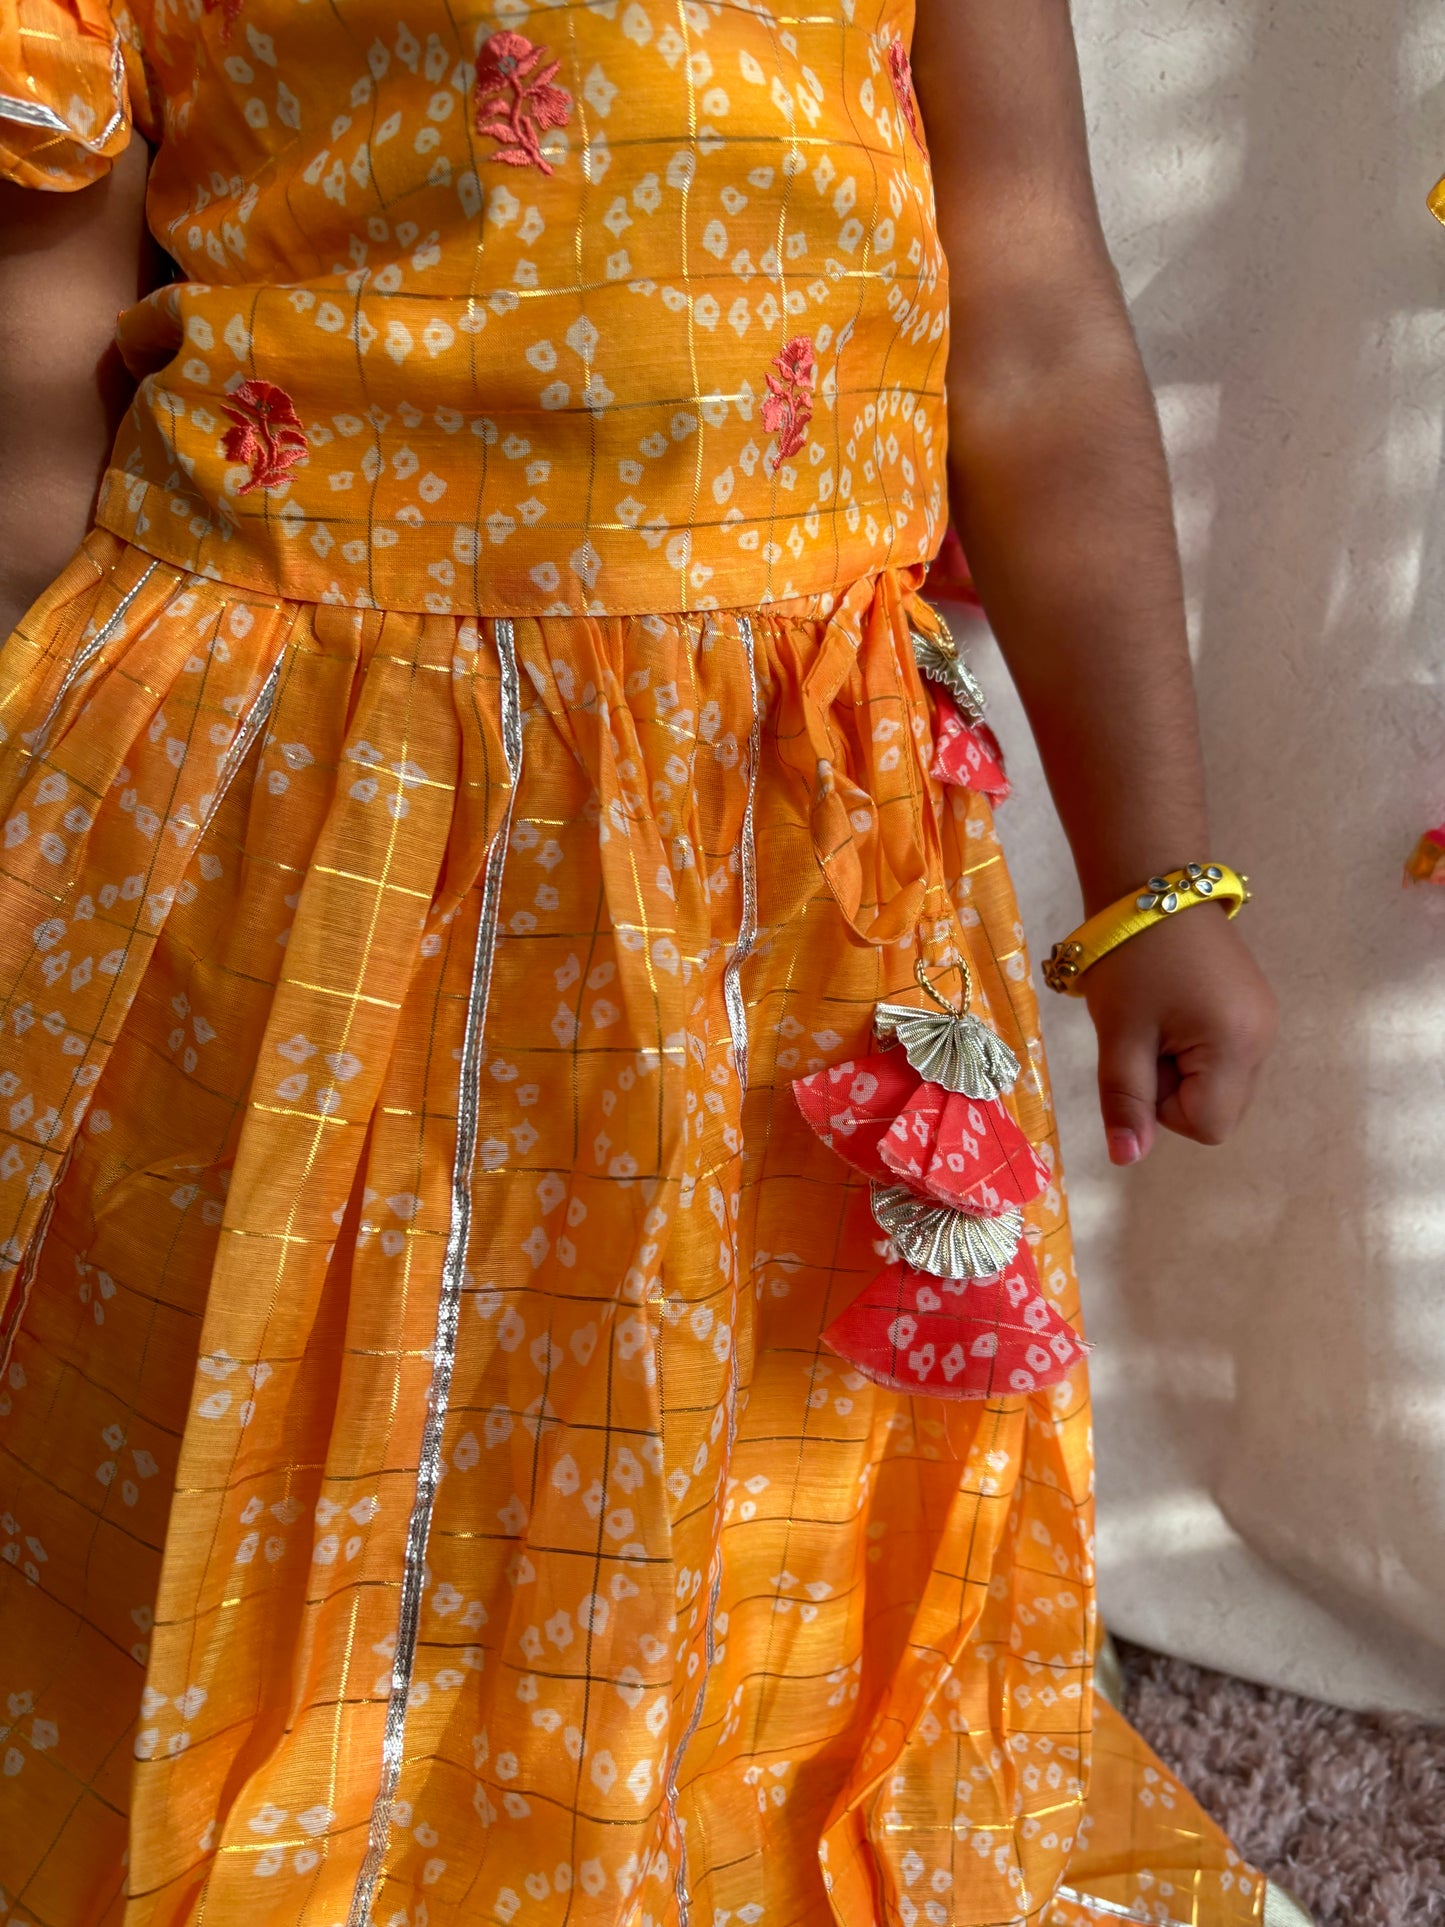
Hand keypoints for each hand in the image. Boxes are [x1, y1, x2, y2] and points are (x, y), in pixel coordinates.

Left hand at [1081, 908, 1276, 1163]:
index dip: (1162, 1107)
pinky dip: (1190, 1045)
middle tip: (1145, 1033)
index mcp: (1238, 1047)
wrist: (1152, 884)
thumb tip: (1126, 1159)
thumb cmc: (1131, 958)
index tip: (1141, 1056)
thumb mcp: (1120, 1034)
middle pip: (1215, 1108)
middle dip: (1171, 1086)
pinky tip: (1172, 1007)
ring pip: (1216, 1083)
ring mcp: (1263, 1021)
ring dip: (1178, 1065)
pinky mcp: (1253, 1007)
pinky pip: (1221, 1054)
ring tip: (1157, 1017)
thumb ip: (1126, 1101)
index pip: (1205, 1126)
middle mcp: (1264, 1040)